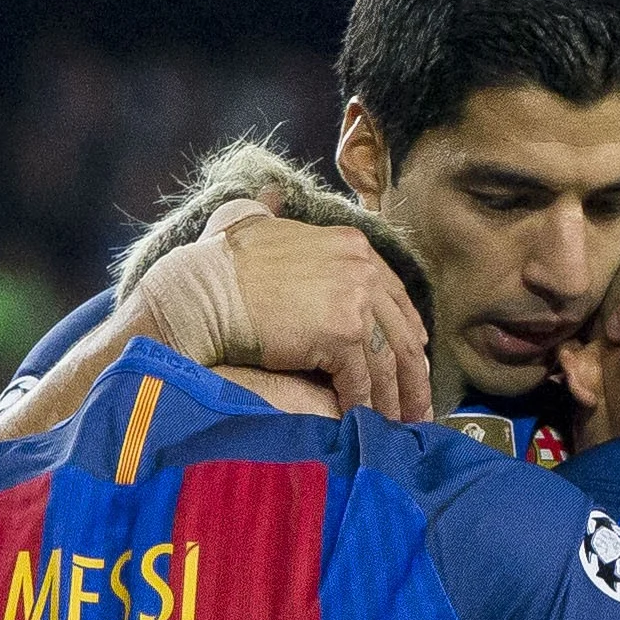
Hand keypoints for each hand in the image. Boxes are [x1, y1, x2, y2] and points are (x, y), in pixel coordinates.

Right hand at [128, 199, 434, 420]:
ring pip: (386, 361)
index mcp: (352, 245)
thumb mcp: (259, 225)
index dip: (408, 330)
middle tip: (417, 407)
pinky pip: (360, 380)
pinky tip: (361, 422)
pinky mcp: (342, 333)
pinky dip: (362, 405)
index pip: (394, 295)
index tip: (416, 356)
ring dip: (393, 399)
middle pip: (400, 331)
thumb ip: (274, 214)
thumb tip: (270, 195)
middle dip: (412, 375)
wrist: (201, 292)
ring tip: (396, 424)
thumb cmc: (220, 264)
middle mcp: (362, 268)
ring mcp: (355, 300)